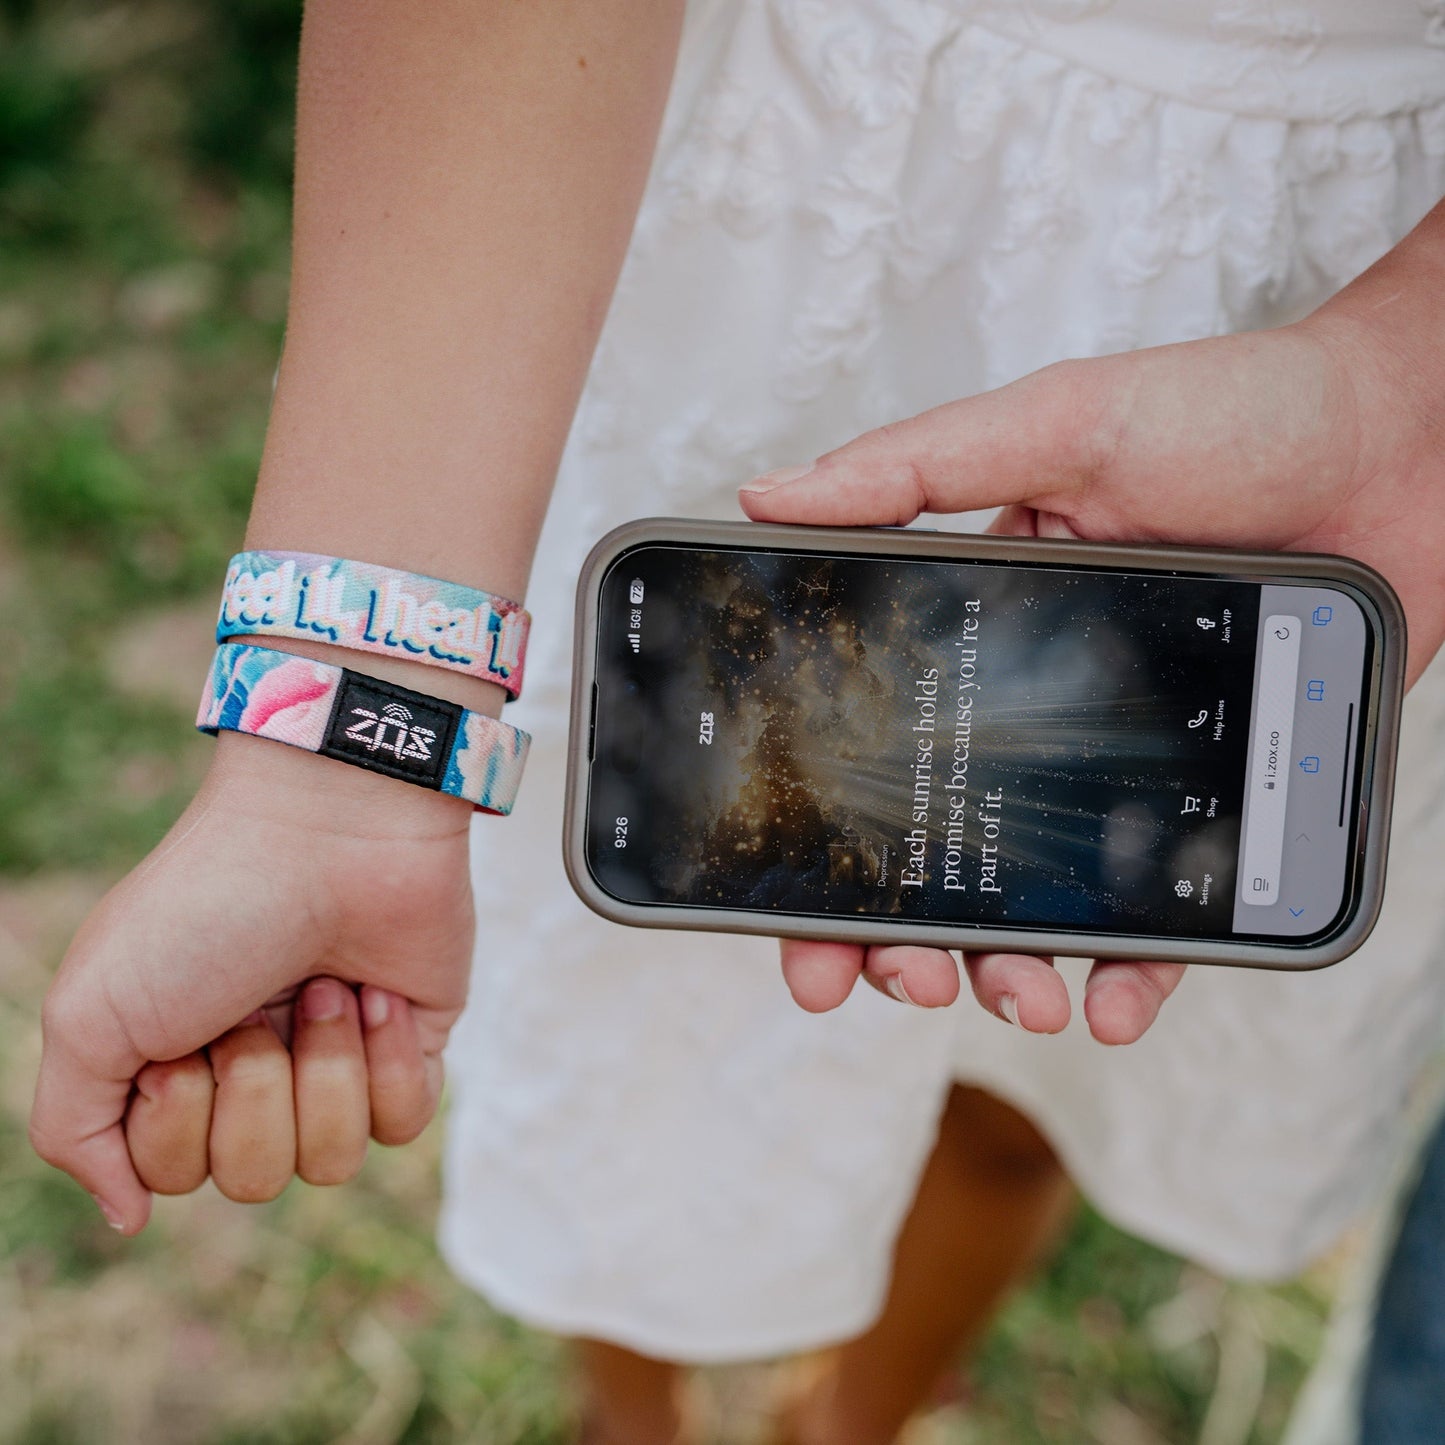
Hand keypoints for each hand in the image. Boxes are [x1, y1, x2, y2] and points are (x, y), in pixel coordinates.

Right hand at [29, 735, 474, 1232]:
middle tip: (255, 1003)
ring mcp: (339, 1061)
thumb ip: (75, 1130)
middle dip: (255, 1090)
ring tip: (322, 988)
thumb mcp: (89, 1014)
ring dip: (324, 1070)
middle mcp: (258, 1074)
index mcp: (177, 1067)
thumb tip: (129, 1218)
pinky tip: (375, 994)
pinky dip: (386, 1061)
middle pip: (256, 1178)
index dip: (179, 1115)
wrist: (328, 829)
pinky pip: (404, 1125)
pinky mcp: (411, 1045)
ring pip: (332, 1162)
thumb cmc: (205, 907)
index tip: (181, 1031)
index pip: (173, 1173)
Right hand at [739, 312, 1444, 1041]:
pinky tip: (1106, 1007)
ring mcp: (1119, 770)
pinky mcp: (1210, 805)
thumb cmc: (1233, 417)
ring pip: (1037, 904)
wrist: (1407, 443)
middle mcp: (1031, 718)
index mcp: (970, 639)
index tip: (780, 913)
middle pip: (937, 857)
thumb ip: (914, 469)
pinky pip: (1159, 915)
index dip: (817, 843)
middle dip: (899, 939)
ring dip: (1003, 970)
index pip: (869, 755)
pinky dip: (1130, 975)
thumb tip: (764, 498)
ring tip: (1011, 997)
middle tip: (894, 978)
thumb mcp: (1056, 425)